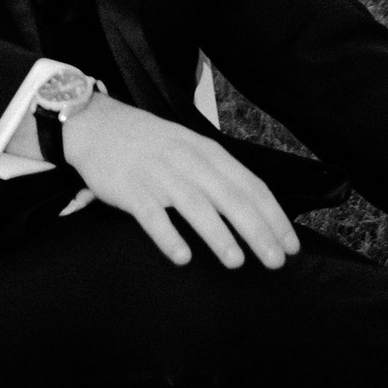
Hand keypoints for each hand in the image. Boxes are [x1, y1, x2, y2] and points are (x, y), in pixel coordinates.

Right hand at [59, 100, 301, 273]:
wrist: (97, 125)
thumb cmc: (151, 145)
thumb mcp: (190, 148)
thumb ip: (219, 175)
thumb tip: (256, 211)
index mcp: (207, 152)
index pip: (250, 186)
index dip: (274, 217)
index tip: (291, 246)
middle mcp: (187, 161)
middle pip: (229, 197)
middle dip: (256, 230)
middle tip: (275, 261)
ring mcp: (158, 174)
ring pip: (194, 205)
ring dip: (218, 234)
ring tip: (236, 262)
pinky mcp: (130, 189)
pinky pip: (151, 214)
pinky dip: (167, 235)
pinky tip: (182, 257)